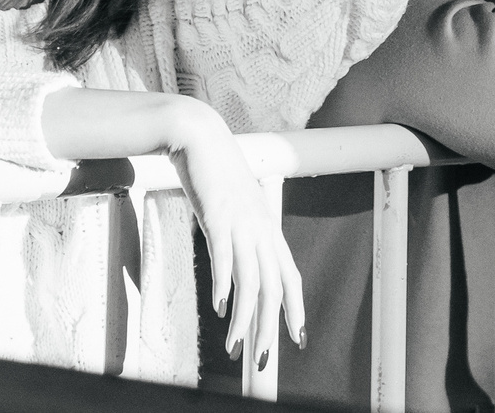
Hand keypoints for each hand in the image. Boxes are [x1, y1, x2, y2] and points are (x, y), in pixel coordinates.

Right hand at [172, 105, 303, 367]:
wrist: (198, 135)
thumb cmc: (215, 171)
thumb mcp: (236, 207)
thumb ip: (241, 234)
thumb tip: (235, 271)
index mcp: (267, 228)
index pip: (291, 276)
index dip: (296, 309)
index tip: (296, 338)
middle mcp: (261, 228)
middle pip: (273, 287)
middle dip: (268, 327)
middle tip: (260, 359)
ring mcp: (241, 223)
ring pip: (251, 281)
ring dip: (244, 318)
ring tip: (236, 346)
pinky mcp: (218, 216)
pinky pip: (225, 258)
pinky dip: (224, 286)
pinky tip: (220, 308)